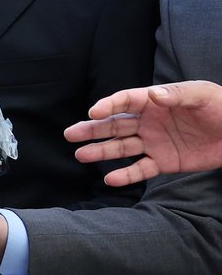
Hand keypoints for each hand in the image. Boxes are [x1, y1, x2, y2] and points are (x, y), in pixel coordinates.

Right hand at [66, 81, 221, 185]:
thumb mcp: (202, 95)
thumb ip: (177, 95)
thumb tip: (153, 94)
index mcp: (155, 102)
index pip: (125, 102)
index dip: (109, 105)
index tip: (94, 112)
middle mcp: (149, 122)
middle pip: (115, 125)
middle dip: (92, 129)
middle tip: (71, 134)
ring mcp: (155, 143)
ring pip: (122, 147)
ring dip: (101, 151)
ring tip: (80, 155)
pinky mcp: (164, 162)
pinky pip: (141, 169)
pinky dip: (126, 175)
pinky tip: (110, 179)